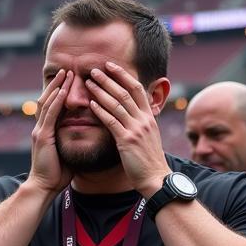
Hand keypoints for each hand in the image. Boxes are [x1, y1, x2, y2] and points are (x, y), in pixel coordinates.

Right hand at [27, 69, 73, 194]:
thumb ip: (73, 141)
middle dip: (58, 84)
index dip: (61, 92)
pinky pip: (50, 115)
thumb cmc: (58, 174)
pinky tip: (63, 90)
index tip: (71, 80)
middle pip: (48, 99)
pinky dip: (56, 101)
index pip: (53, 106)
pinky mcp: (42, 136)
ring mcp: (40, 131)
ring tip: (66, 73)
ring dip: (57, 87)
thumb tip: (87, 135)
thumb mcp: (67, 152)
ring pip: (47, 102)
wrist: (45, 187)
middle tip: (68, 69)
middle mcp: (41, 127)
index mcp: (47, 131)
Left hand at [84, 61, 169, 194]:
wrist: (156, 178)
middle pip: (125, 92)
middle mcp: (144, 120)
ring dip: (102, 91)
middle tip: (94, 70)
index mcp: (149, 116)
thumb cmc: (149, 160)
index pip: (137, 88)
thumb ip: (140, 123)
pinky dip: (101, 111)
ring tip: (89, 82)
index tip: (111, 66)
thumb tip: (131, 113)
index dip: (123, 75)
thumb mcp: (149, 136)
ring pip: (117, 104)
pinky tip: (91, 104)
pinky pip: (112, 122)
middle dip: (109, 79)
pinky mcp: (127, 141)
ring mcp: (136, 129)